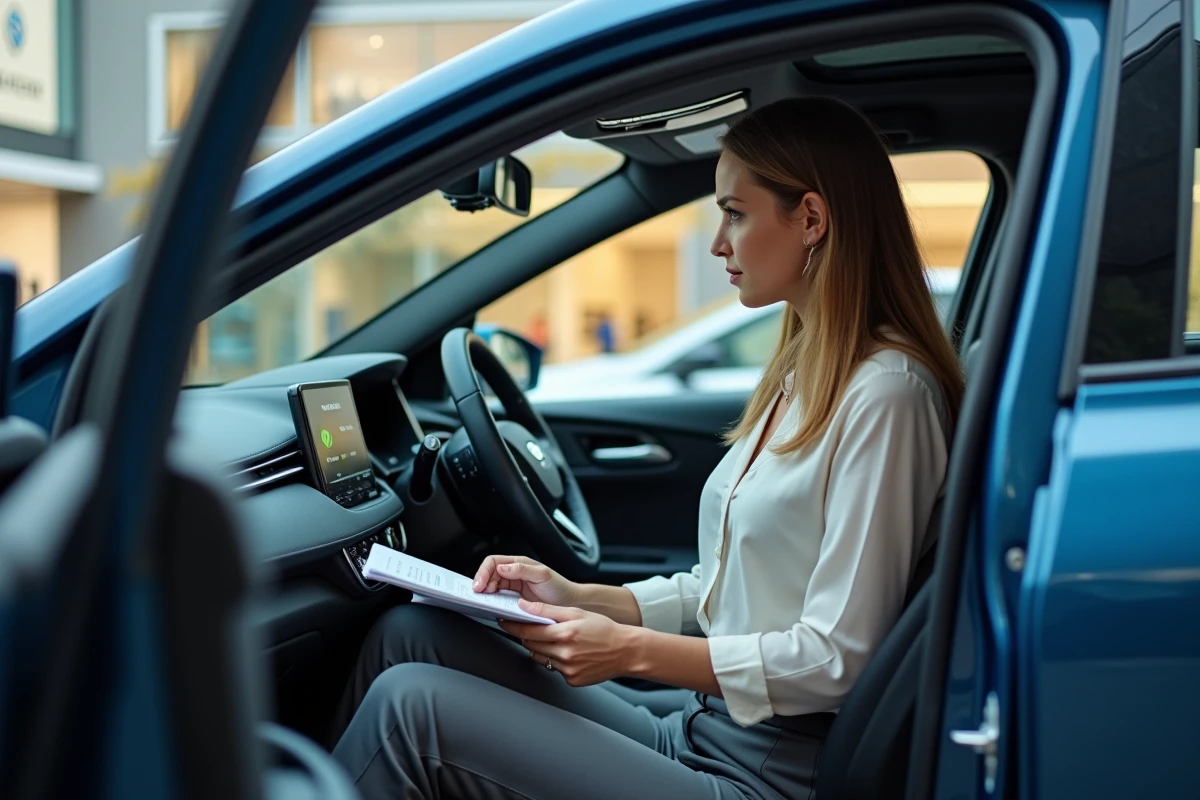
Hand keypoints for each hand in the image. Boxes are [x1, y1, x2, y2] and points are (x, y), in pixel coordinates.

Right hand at [472, 555, 577, 606]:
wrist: (568, 604)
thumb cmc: (559, 587)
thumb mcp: (542, 575)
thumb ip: (523, 569)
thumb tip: (502, 568)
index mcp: (518, 564)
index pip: (493, 562)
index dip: (483, 572)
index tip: (479, 585)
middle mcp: (513, 574)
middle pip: (488, 575)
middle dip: (480, 584)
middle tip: (478, 595)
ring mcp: (512, 588)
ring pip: (490, 588)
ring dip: (484, 594)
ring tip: (482, 601)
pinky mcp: (512, 601)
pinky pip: (497, 600)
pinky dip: (491, 603)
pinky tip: (491, 607)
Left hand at [499, 600, 637, 686]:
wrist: (626, 651)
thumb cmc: (604, 630)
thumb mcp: (577, 613)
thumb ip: (547, 611)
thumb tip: (524, 607)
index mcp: (565, 634)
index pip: (528, 631)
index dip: (513, 626)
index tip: (504, 621)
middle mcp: (565, 654)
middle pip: (531, 645)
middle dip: (527, 636)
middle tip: (530, 628)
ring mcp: (568, 670)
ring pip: (541, 658)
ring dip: (542, 649)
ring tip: (557, 640)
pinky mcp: (572, 680)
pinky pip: (555, 670)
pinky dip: (556, 661)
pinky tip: (570, 654)